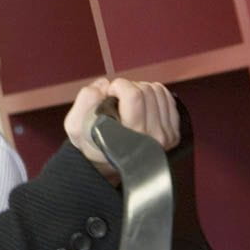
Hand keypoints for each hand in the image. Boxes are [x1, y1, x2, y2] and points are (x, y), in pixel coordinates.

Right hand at [64, 78, 179, 180]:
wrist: (107, 163)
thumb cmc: (93, 144)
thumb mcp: (76, 126)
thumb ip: (85, 102)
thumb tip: (104, 86)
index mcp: (129, 139)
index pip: (134, 96)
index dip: (118, 86)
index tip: (110, 94)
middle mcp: (151, 140)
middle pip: (146, 90)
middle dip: (129, 88)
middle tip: (118, 100)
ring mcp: (166, 137)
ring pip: (157, 90)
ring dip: (141, 89)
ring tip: (129, 103)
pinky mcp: (173, 133)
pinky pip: (167, 97)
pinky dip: (153, 94)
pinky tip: (142, 104)